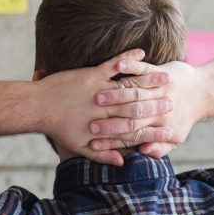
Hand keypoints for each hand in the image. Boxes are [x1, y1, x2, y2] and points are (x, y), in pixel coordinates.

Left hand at [36, 49, 173, 165]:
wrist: (37, 108)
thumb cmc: (57, 128)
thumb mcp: (79, 146)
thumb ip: (102, 154)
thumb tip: (121, 162)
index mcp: (106, 127)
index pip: (136, 131)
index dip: (155, 131)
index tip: (171, 130)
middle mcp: (106, 110)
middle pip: (139, 108)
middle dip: (159, 104)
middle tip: (176, 100)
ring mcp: (100, 91)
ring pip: (130, 87)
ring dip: (150, 80)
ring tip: (166, 76)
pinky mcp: (92, 75)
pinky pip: (114, 65)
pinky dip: (128, 58)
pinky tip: (142, 52)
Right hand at [88, 60, 203, 158]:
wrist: (203, 92)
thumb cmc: (184, 118)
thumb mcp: (175, 139)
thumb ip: (158, 148)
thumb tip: (143, 152)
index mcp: (161, 126)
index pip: (133, 134)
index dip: (112, 139)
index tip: (93, 142)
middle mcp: (159, 107)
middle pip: (131, 114)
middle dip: (109, 120)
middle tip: (90, 124)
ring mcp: (160, 88)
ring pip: (135, 91)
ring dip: (116, 94)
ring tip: (97, 96)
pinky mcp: (160, 71)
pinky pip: (144, 68)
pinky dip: (131, 64)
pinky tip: (119, 65)